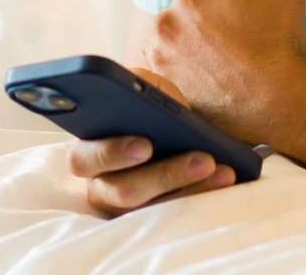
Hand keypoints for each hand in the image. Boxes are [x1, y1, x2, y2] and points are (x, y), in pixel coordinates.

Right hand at [66, 67, 236, 214]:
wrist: (165, 130)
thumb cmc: (147, 109)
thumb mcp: (142, 90)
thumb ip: (138, 85)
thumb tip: (142, 90)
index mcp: (87, 151)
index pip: (80, 159)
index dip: (111, 154)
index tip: (146, 145)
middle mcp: (100, 185)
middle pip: (124, 191)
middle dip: (165, 175)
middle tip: (203, 160)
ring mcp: (125, 209)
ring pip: (154, 209)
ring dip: (192, 188)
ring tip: (223, 170)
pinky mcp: (149, 220)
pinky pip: (174, 216)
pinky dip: (202, 196)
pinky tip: (225, 178)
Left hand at [142, 0, 305, 136]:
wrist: (281, 102)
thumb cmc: (281, 43)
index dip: (224, 10)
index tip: (242, 26)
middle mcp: (165, 22)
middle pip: (184, 19)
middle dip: (204, 30)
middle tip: (236, 48)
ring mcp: (160, 58)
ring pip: (173, 45)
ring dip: (189, 52)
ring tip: (223, 67)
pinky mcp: (162, 88)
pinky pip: (166, 76)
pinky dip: (181, 77)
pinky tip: (209, 83)